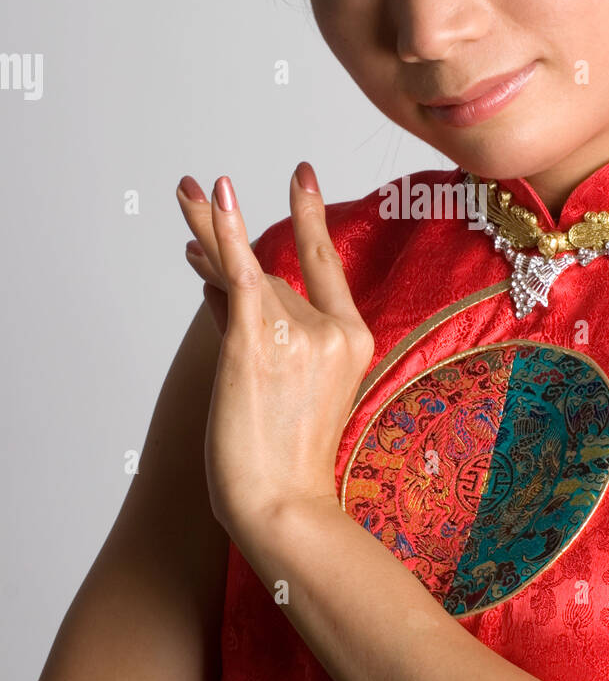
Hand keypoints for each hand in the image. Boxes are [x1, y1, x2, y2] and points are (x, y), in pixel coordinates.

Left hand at [175, 164, 374, 540]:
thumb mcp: (285, 386)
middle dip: (224, 248)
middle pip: (271, 278)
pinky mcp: (258, 340)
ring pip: (244, 280)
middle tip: (194, 188)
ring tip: (182, 196)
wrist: (280, 505)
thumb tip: (211, 280)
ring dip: (206, 248)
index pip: (325, 263)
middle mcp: (330, 328)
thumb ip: (254, 327)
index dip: (310, 215)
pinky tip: (216, 193)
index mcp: (352, 339)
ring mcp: (298, 332)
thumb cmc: (281, 460)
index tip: (300, 175)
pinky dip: (226, 233)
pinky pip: (241, 273)